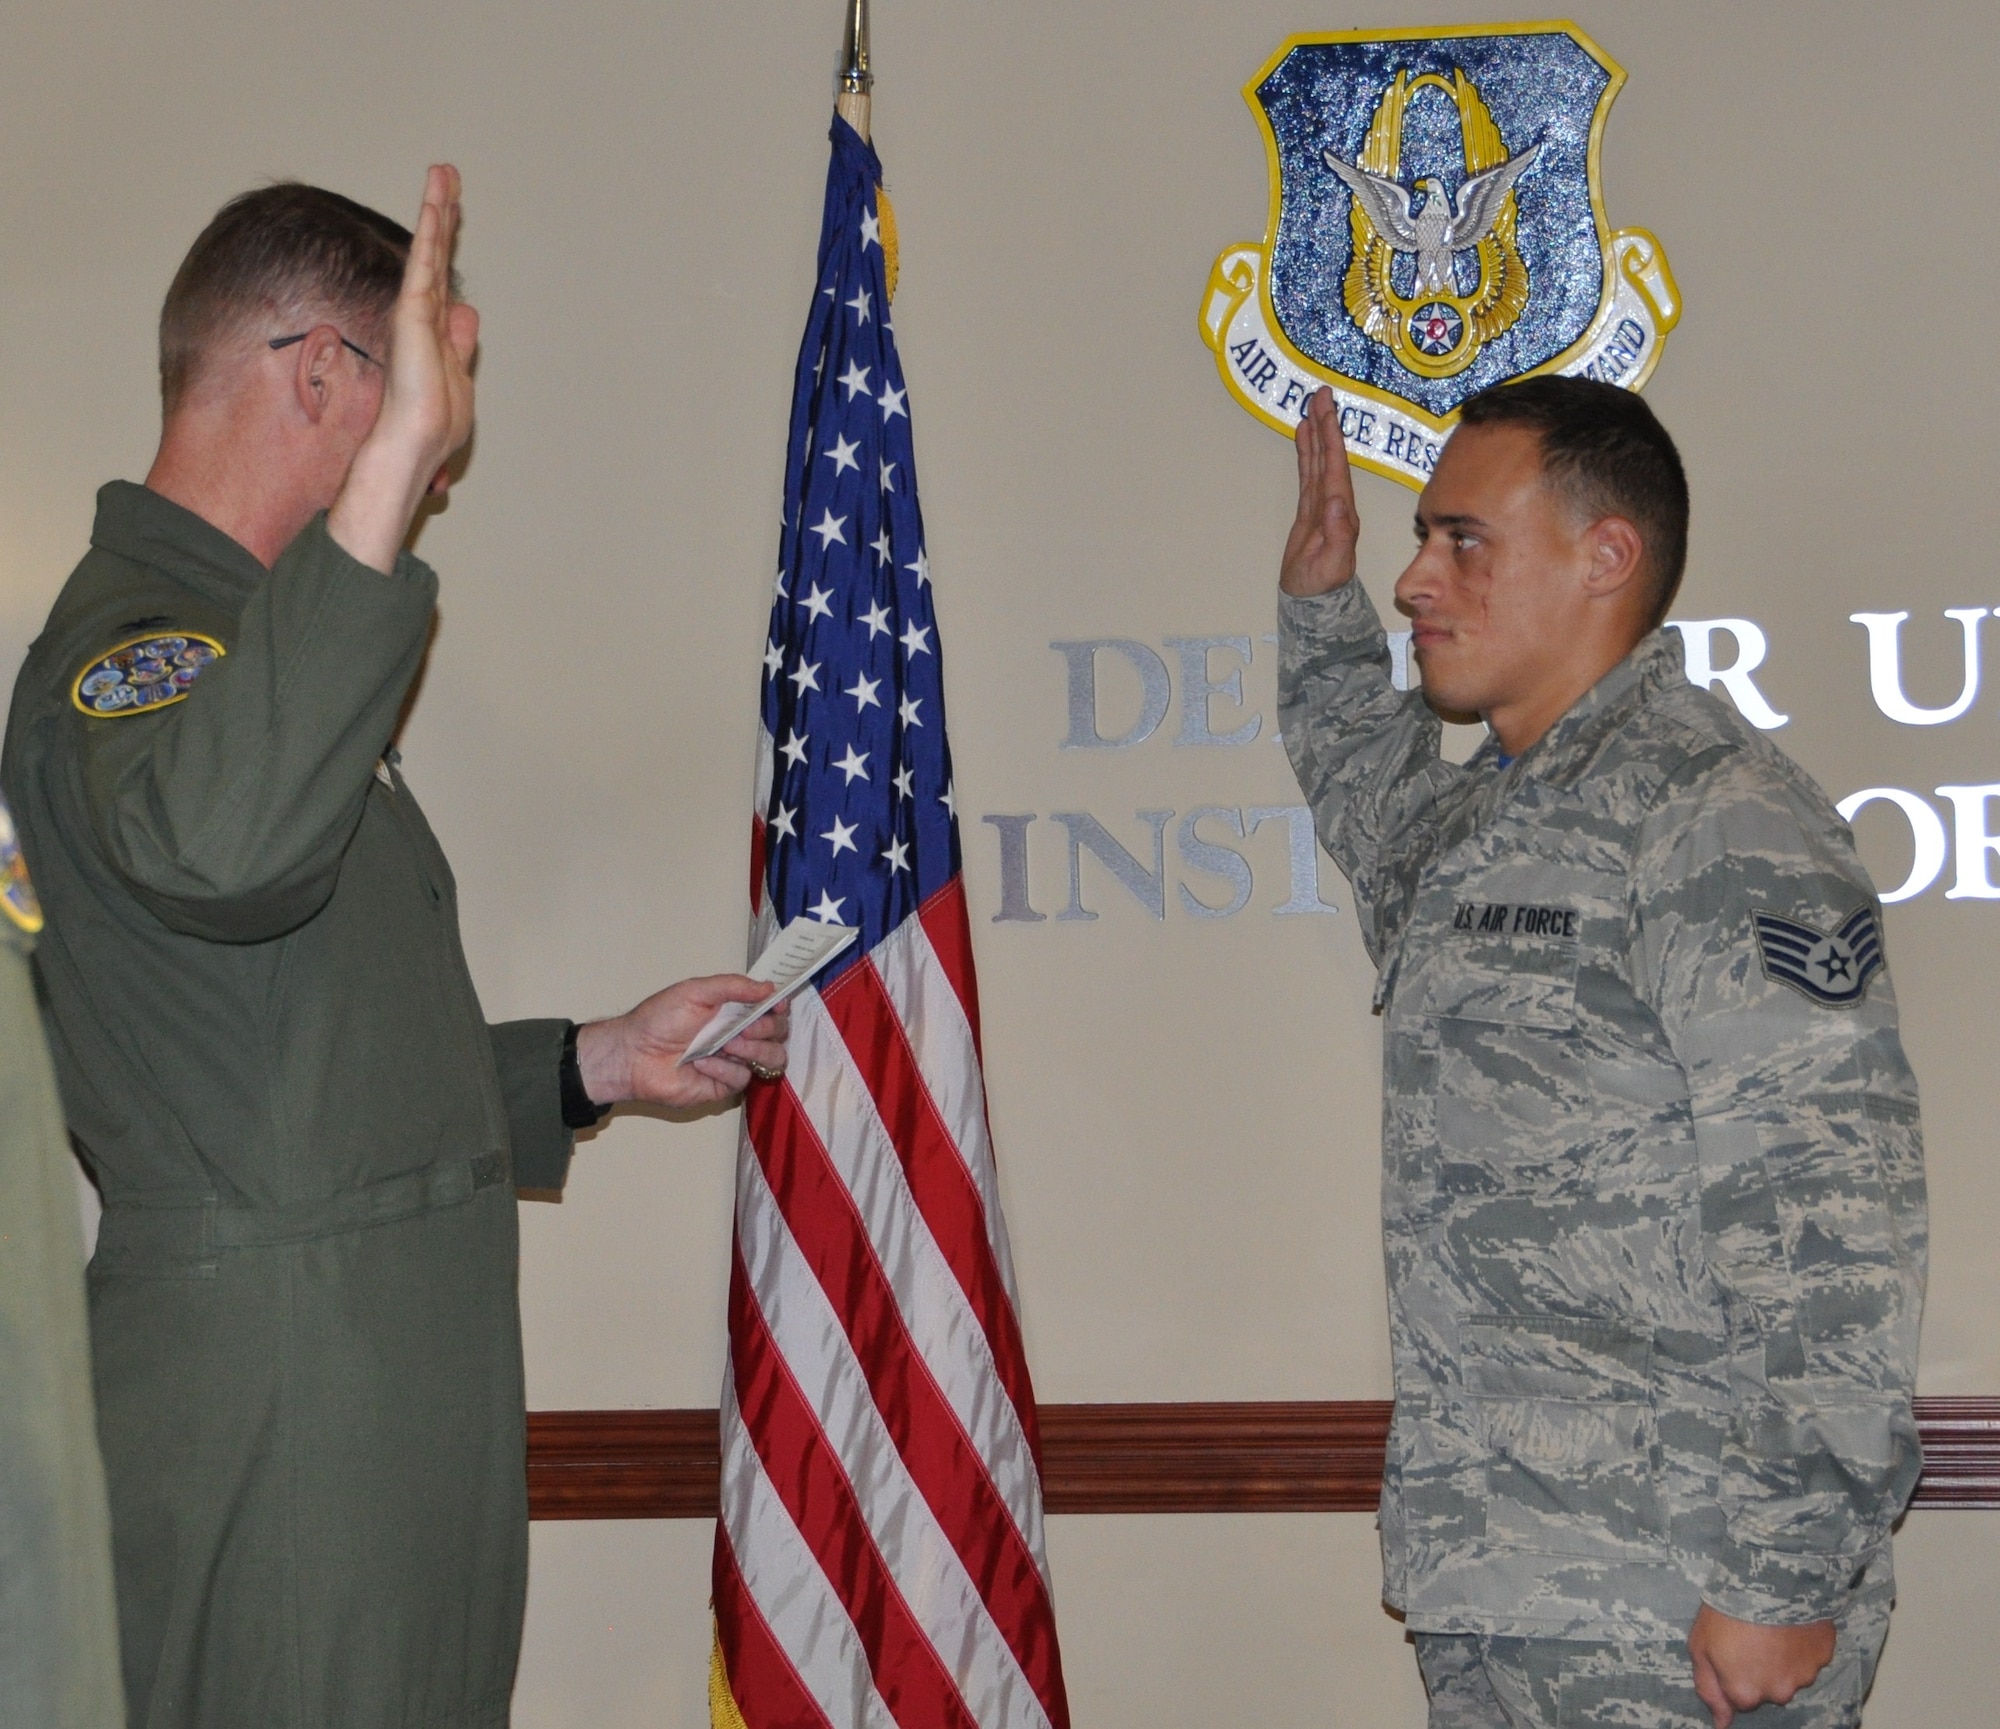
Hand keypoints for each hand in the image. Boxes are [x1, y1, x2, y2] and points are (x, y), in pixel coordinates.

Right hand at [328, 164, 479, 571]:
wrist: (413, 444)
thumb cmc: (432, 424)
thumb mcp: (459, 377)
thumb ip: (461, 343)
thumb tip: (468, 312)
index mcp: (434, 327)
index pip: (443, 275)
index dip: (448, 241)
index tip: (453, 209)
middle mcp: (422, 312)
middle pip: (435, 252)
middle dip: (442, 211)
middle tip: (446, 172)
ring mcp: (416, 310)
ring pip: (430, 250)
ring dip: (437, 209)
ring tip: (443, 172)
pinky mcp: (413, 313)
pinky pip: (424, 265)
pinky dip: (430, 234)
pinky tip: (436, 207)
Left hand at [573, 975, 790, 1109]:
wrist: (634, 1055)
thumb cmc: (660, 1019)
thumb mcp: (695, 991)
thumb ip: (733, 986)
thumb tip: (769, 987)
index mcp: (734, 1010)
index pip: (772, 1008)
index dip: (779, 1006)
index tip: (777, 1004)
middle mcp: (740, 1035)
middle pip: (779, 1033)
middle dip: (767, 1028)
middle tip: (745, 1027)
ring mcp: (734, 1061)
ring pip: (772, 1058)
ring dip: (754, 1049)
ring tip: (729, 1045)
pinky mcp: (725, 1086)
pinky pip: (742, 1078)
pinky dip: (724, 1069)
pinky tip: (702, 1064)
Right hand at [1279, 387, 1360, 596]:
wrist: (1315, 602)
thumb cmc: (1322, 585)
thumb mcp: (1331, 563)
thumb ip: (1336, 534)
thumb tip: (1335, 501)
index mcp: (1341, 510)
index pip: (1336, 466)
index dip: (1331, 437)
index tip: (1327, 411)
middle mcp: (1336, 502)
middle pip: (1330, 455)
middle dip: (1326, 425)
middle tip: (1321, 394)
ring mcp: (1323, 504)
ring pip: (1319, 460)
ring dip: (1317, 433)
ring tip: (1313, 405)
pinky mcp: (1311, 509)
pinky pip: (1309, 473)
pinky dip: (1307, 452)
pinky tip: (1304, 435)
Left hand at [1688, 1604, 1835, 1727]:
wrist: (1767, 1580)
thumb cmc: (1727, 1610)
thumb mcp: (1700, 1646)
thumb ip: (1708, 1689)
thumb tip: (1720, 1723)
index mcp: (1745, 1693)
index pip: (1738, 1698)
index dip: (1732, 1672)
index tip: (1729, 1648)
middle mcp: (1777, 1693)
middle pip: (1767, 1688)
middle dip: (1759, 1668)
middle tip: (1750, 1635)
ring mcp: (1804, 1676)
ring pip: (1790, 1674)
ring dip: (1781, 1657)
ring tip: (1770, 1625)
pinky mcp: (1823, 1656)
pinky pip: (1810, 1656)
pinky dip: (1800, 1644)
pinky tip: (1790, 1622)